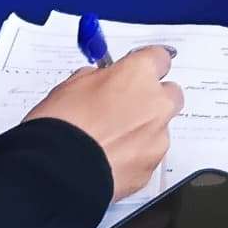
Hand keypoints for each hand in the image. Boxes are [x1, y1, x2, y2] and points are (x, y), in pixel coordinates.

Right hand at [29, 45, 181, 198]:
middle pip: (170, 94)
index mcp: (139, 74)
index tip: (136, 72)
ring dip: (143, 131)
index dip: (145, 66)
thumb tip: (102, 81)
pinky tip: (109, 159)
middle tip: (126, 107)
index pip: (159, 57)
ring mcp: (158, 138)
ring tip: (110, 140)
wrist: (56, 170)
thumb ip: (98, 78)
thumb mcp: (72, 85)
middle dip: (153, 99)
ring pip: (160, 129)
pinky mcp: (151, 169)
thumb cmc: (60, 124)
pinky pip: (148, 157)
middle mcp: (157, 103)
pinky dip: (134, 157)